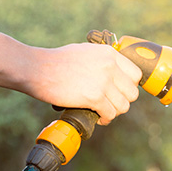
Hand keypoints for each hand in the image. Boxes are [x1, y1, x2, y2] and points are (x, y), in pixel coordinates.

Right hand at [20, 43, 142, 124]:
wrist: (36, 68)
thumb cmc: (56, 61)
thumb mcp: (85, 52)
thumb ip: (102, 61)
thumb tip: (115, 73)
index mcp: (109, 54)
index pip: (136, 74)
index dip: (128, 86)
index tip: (119, 92)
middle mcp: (110, 66)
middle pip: (132, 93)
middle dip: (122, 101)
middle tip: (110, 104)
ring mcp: (103, 81)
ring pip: (123, 106)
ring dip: (114, 112)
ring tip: (103, 112)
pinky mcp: (94, 97)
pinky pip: (110, 114)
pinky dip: (105, 119)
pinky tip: (97, 117)